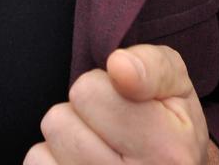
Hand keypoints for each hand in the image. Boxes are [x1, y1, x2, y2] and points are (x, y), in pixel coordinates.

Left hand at [25, 44, 217, 164]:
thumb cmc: (171, 126)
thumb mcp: (175, 85)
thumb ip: (152, 65)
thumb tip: (119, 66)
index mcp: (167, 152)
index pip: (88, 92)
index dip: (101, 87)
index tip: (122, 101)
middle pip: (59, 121)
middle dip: (79, 115)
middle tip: (108, 128)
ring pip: (43, 150)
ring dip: (65, 142)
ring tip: (96, 149)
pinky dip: (52, 162)